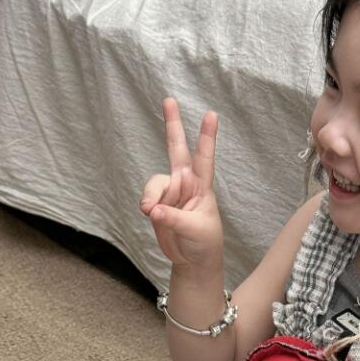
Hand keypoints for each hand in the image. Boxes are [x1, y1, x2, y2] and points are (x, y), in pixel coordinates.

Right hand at [139, 97, 223, 270]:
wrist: (192, 260)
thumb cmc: (204, 242)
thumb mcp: (195, 231)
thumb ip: (173, 218)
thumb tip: (152, 209)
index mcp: (202, 186)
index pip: (205, 158)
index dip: (207, 137)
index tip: (211, 114)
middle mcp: (185, 183)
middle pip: (177, 149)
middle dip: (173, 125)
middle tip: (168, 100)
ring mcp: (170, 191)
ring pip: (155, 182)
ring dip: (152, 195)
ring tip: (153, 212)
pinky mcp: (157, 202)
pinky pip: (148, 197)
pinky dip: (147, 204)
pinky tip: (151, 214)